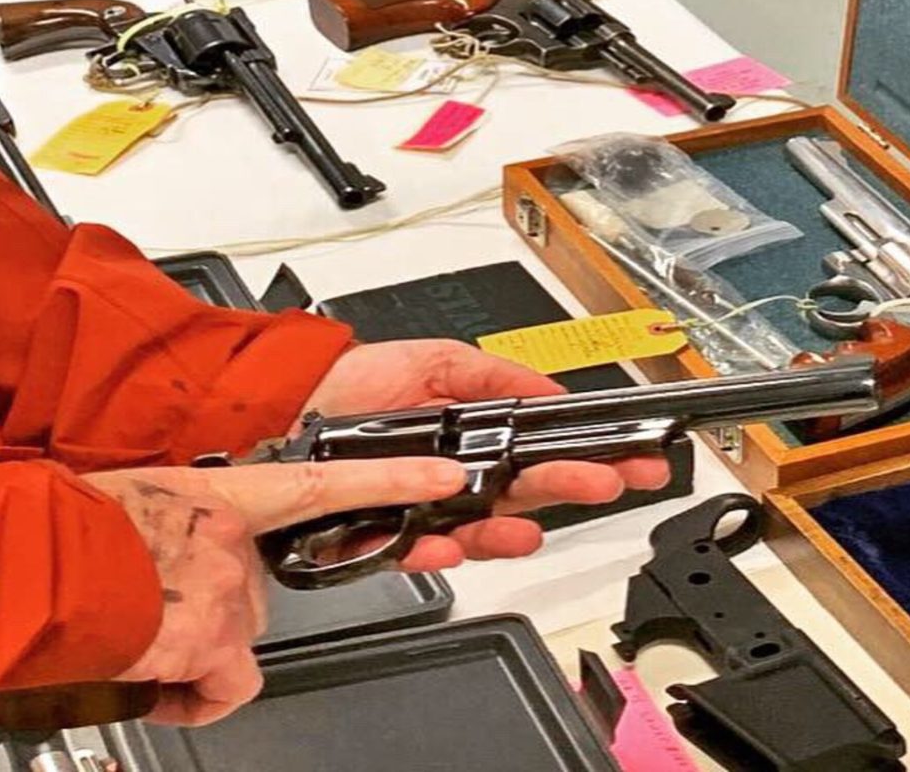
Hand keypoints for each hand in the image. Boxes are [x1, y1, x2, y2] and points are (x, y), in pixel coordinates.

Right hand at [85, 455, 465, 725]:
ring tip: (136, 640)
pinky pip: (225, 686)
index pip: (317, 481)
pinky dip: (191, 697)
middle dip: (210, 613)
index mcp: (206, 488)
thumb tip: (163, 545)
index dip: (387, 480)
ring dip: (195, 653)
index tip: (441, 478)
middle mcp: (227, 536)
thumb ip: (165, 516)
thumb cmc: (51, 527)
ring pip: (235, 639)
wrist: (25, 561)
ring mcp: (224, 589)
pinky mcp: (212, 640)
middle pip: (254, 590)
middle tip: (156, 612)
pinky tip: (154, 679)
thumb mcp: (121, 498)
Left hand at [304, 339, 670, 559]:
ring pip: (483, 527)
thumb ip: (493, 376)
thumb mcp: (432, 359)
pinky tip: (454, 544)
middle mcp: (455, 472)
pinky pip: (422, 550)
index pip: (544, 446)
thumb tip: (548, 392)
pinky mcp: (388, 534)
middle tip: (610, 482)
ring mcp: (425, 505)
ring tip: (533, 526)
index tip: (630, 457)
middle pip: (526, 487)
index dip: (589, 453)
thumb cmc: (347, 380)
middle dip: (572, 485)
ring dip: (512, 530)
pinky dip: (439, 550)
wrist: (280, 408)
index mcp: (472, 431)